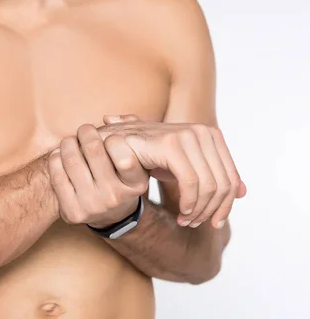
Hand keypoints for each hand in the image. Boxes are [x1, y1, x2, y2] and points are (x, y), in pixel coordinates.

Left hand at [48, 115, 149, 228]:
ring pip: (72, 160)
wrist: (107, 213)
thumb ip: (129, 136)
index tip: (108, 135)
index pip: (125, 158)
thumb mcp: (135, 161)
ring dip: (68, 143)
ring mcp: (93, 206)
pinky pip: (57, 175)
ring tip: (70, 141)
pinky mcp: (73, 212)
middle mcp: (115, 197)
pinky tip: (59, 155)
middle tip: (85, 130)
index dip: (113, 139)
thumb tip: (108, 119)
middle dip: (87, 132)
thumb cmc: (119, 176)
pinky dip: (55, 159)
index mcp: (136, 184)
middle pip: (94, 151)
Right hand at [99, 116, 246, 228]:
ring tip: (186, 221)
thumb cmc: (148, 156)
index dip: (226, 205)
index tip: (213, 223)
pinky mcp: (171, 144)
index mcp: (210, 134)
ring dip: (199, 211)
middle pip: (224, 184)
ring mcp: (187, 135)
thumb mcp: (185, 167)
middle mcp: (202, 131)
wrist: (113, 146)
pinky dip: (189, 203)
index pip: (231, 178)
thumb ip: (213, 176)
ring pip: (209, 187)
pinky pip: (191, 183)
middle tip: (196, 225)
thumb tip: (244, 192)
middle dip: (212, 211)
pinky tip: (181, 213)